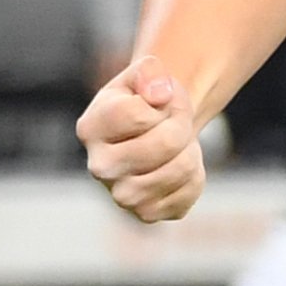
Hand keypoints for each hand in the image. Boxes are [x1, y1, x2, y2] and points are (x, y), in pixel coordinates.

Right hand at [76, 54, 205, 222]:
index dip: (166, 98)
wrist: (153, 132)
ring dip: (189, 148)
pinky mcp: (147, 214)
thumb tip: (159, 94)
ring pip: (182, 168)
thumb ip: (150, 72)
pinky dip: (195, 172)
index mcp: (90, 128)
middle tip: (175, 120)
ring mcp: (121, 196)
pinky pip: (191, 189)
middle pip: (167, 143)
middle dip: (182, 122)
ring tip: (175, 143)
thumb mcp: (146, 74)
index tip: (162, 98)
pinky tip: (175, 165)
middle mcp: (99, 167)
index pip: (140, 114)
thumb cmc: (148, 99)